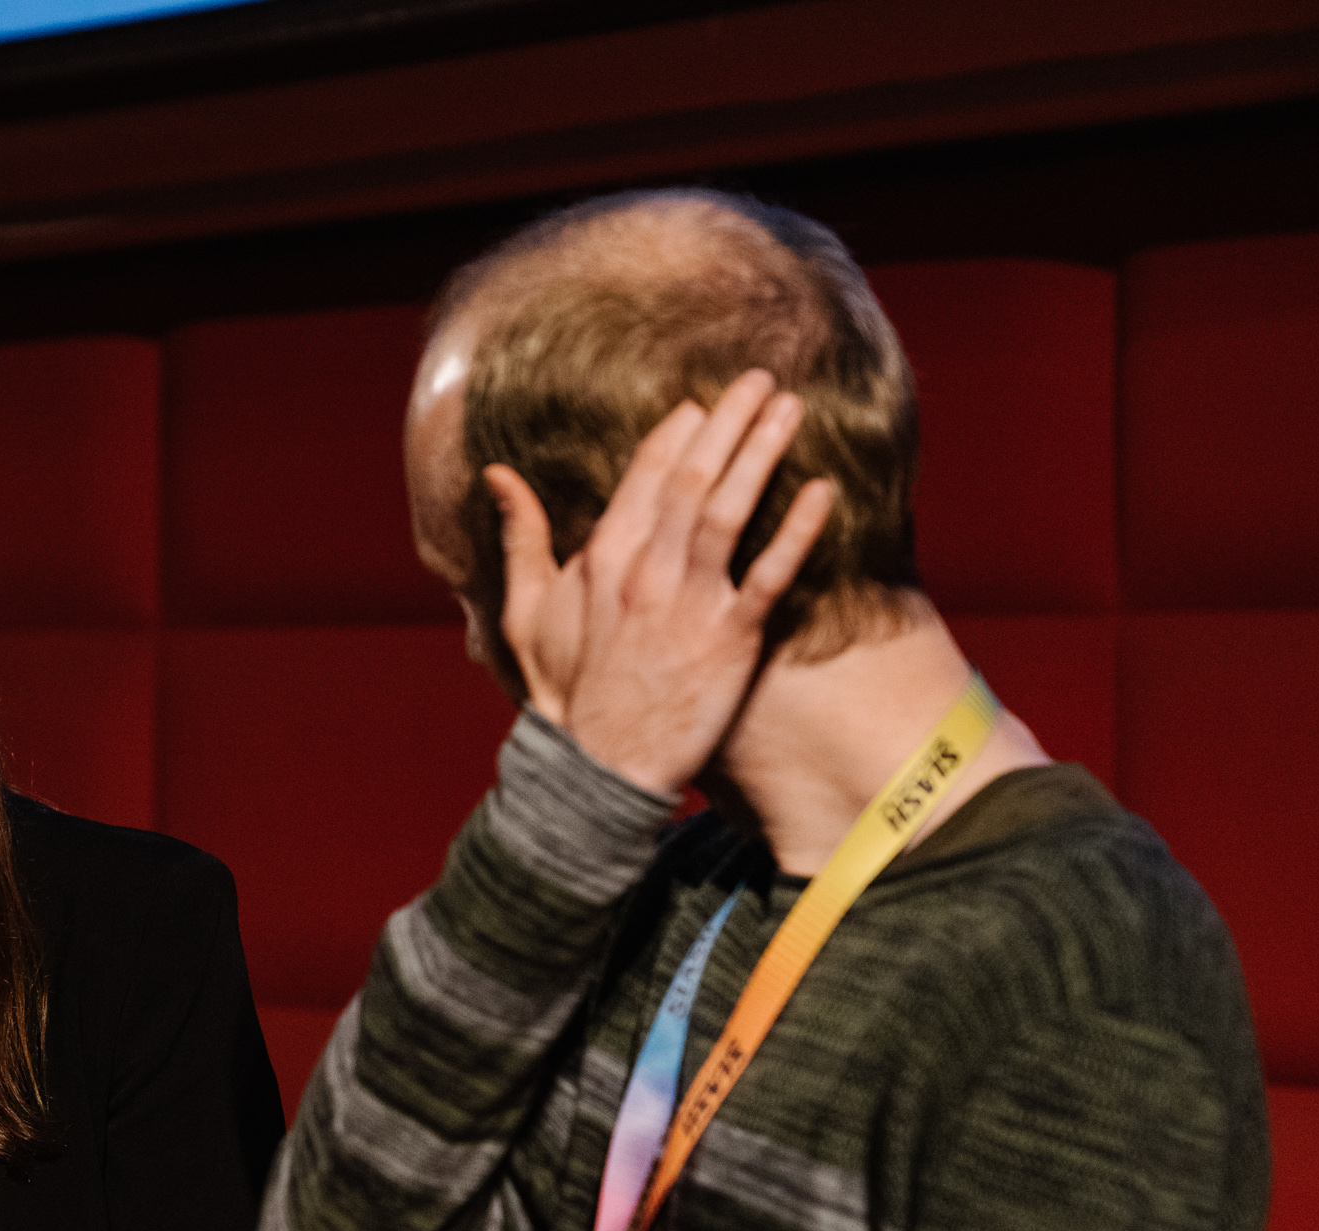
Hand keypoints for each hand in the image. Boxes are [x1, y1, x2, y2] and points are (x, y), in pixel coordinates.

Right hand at [487, 368, 836, 796]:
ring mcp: (689, 603)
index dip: (676, 433)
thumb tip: (498, 475)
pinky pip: (769, 574)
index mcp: (602, 558)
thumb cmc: (566, 691)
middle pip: (691, 478)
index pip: (644, 477)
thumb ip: (521, 536)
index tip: (702, 403)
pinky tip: (820, 490)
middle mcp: (646, 571)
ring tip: (790, 408)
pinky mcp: (729, 639)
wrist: (599, 765)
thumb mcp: (526, 610)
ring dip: (761, 453)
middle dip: (727, 421)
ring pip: (729, 511)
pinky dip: (796, 531)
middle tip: (758, 377)